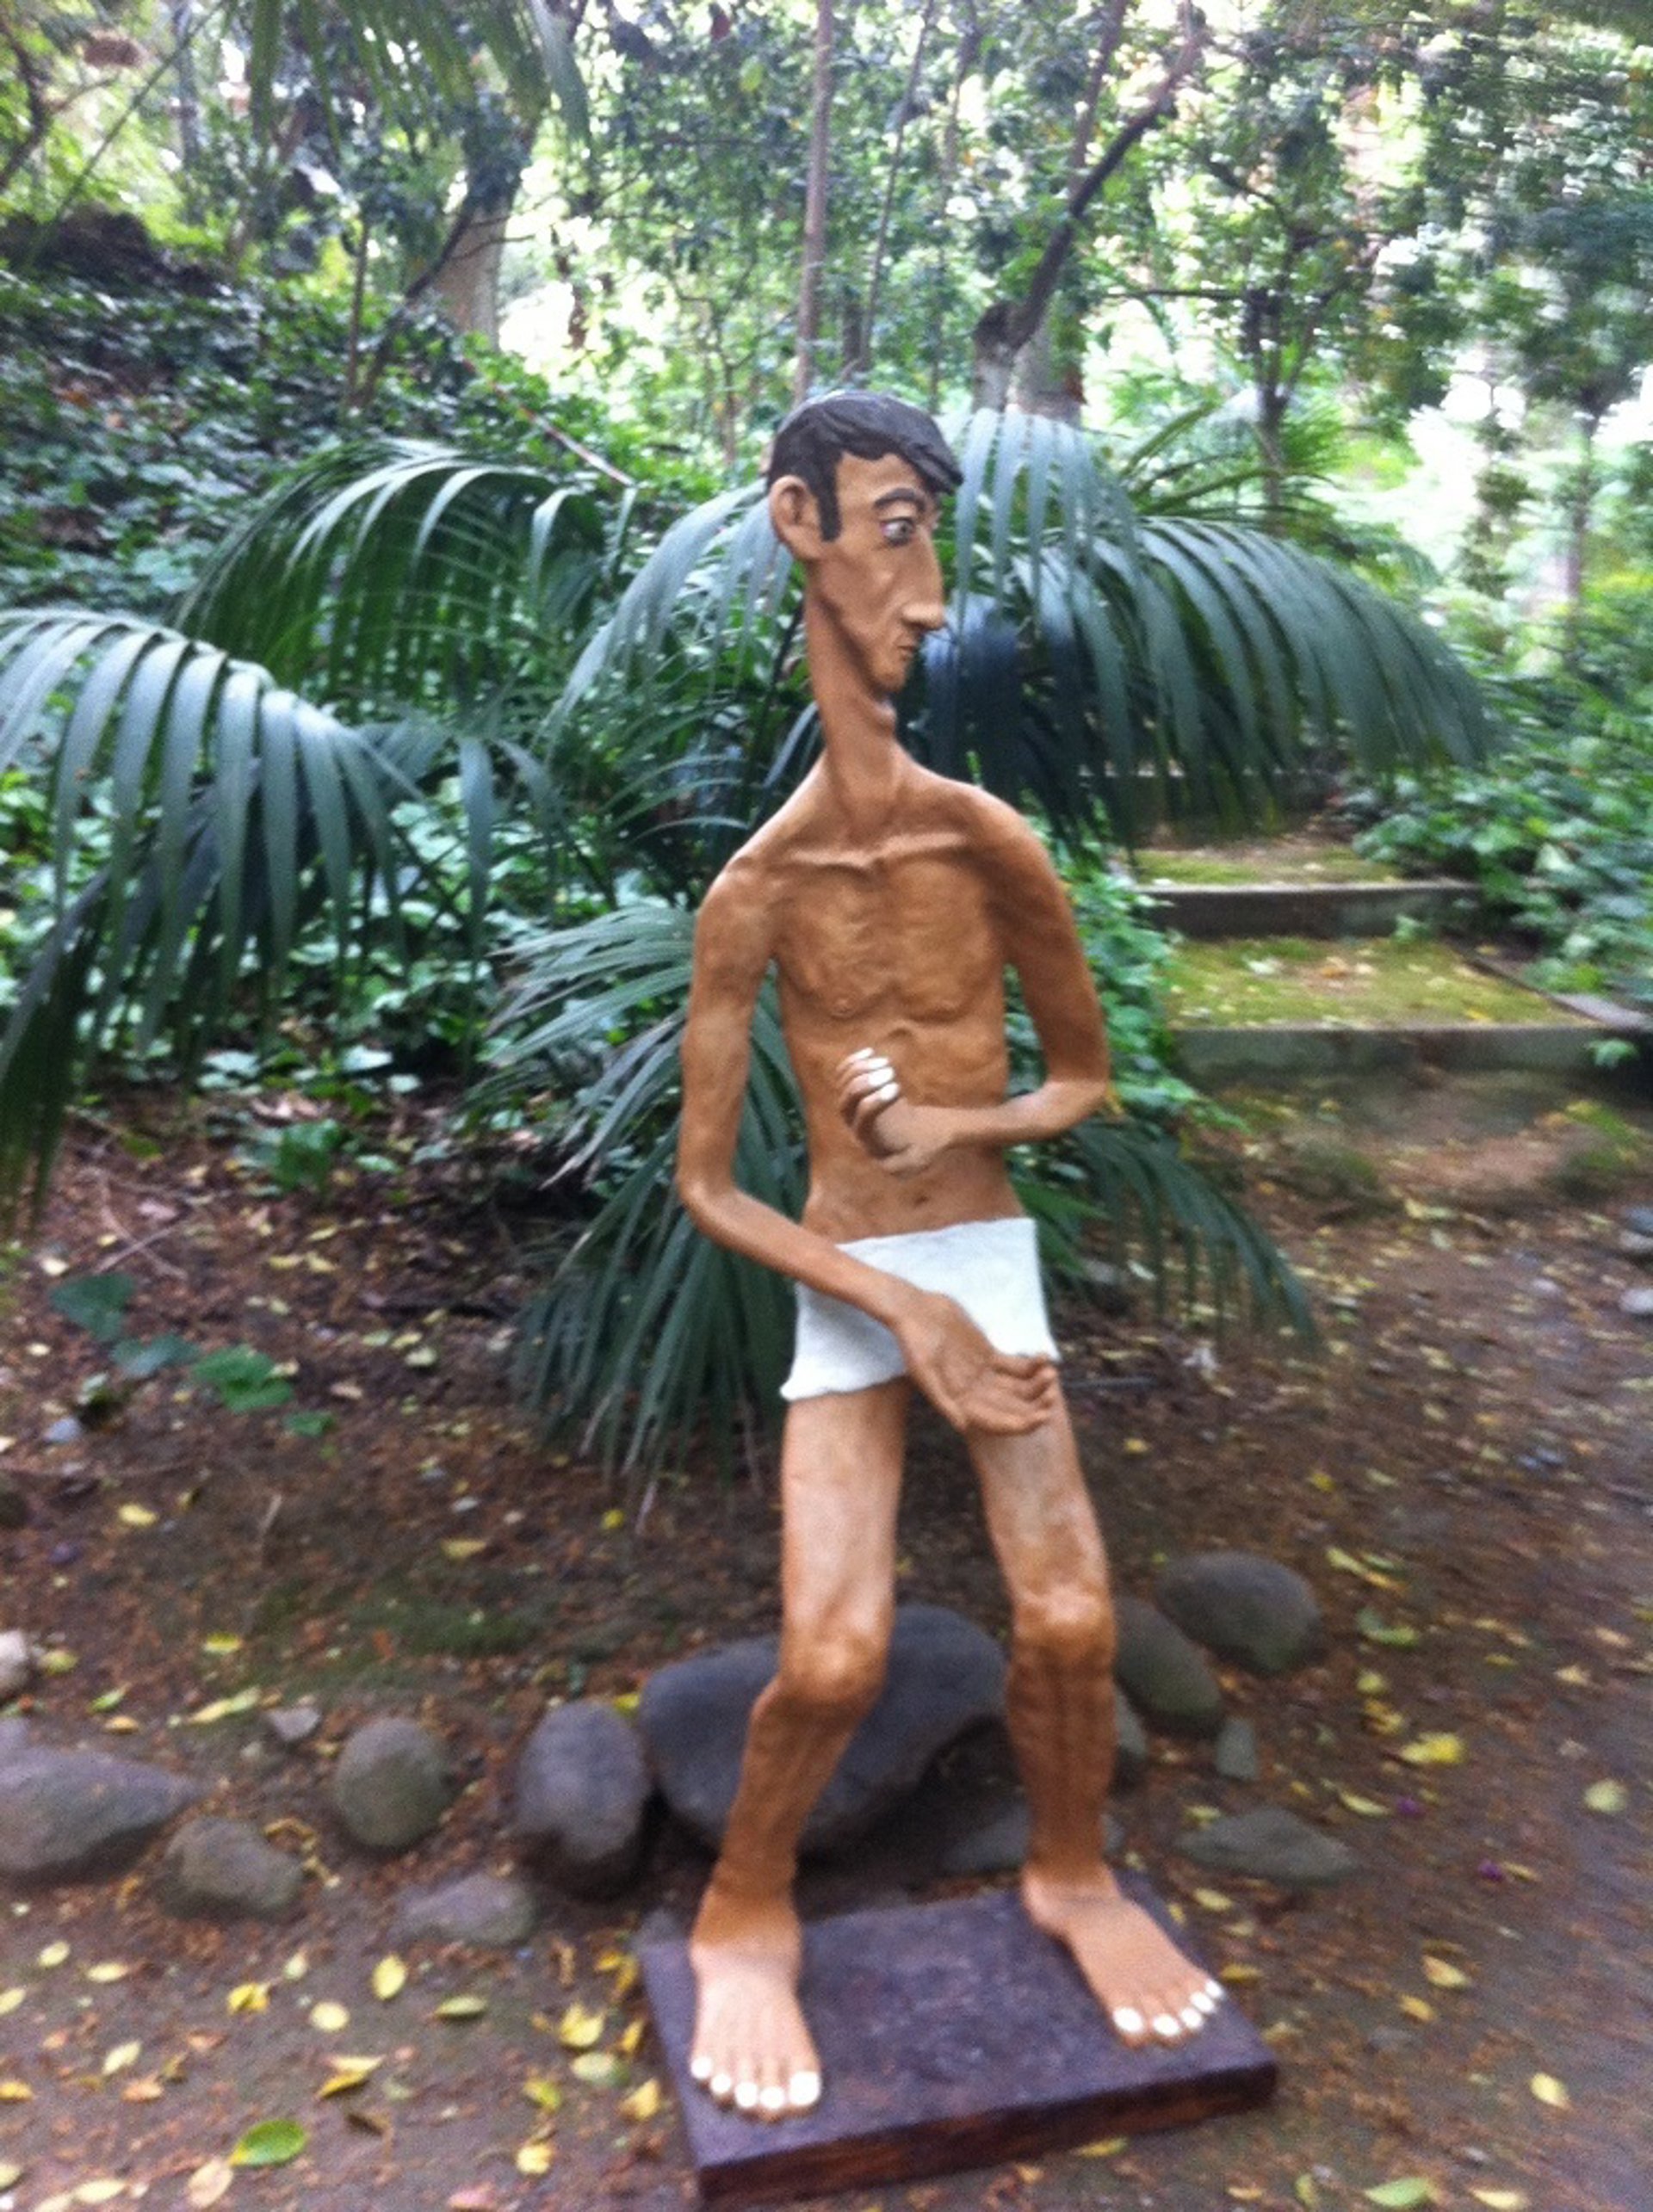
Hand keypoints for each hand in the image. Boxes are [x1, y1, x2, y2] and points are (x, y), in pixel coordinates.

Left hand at [835, 1047, 955, 1176]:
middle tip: (889, 1072)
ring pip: (844, 1085)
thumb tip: (884, 1163)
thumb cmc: (919, 1146)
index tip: (897, 1087)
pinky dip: (855, 1061)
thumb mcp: (916, 1161)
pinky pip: (846, 1074)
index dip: (874, 1102)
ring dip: (861, 1070)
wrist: (918, 1134)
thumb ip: (902, 1166)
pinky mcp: (856, 1091)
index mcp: (867, 1140)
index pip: (861, 1120)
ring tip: (886, 1063)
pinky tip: (871, 1052)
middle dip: (865, 1084)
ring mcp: (852, 1105)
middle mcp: (853, 1123)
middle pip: (846, 1101)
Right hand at [888, 1285, 1058, 1436]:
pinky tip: (1044, 1358)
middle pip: (1012, 1408)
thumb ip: (944, 1401)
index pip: (996, 1422)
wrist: (914, 1311)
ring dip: (1037, 1385)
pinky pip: (1016, 1366)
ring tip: (1051, 1374)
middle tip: (1053, 1395)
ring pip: (1018, 1388)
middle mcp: (974, 1394)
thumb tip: (964, 1427)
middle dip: (1035, 1406)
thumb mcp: (924, 1372)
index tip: (1042, 1417)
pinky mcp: (989, 1356)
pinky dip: (1031, 1365)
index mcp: (960, 1404)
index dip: (1021, 1424)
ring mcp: (984, 1375)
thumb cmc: (914, 1343)